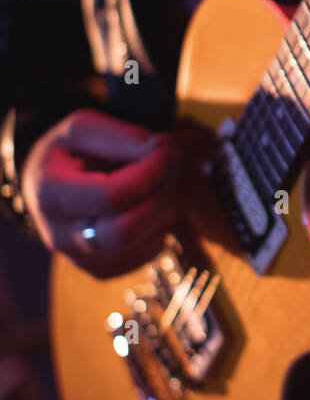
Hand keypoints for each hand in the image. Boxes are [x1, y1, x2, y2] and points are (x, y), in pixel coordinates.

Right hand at [21, 109, 186, 277]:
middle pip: (129, 229)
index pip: (111, 197)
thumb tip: (166, 148)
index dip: (150, 173)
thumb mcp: (83, 129)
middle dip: (162, 193)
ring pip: (143, 243)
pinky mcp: (102, 270)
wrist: (46, 185)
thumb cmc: (65, 154)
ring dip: (166, 207)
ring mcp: (81, 259)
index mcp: (50, 195)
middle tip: (172, 164)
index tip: (170, 149)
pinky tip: (151, 202)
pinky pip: (148, 254)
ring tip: (162, 178)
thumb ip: (123, 137)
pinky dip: (160, 226)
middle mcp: (60, 236)